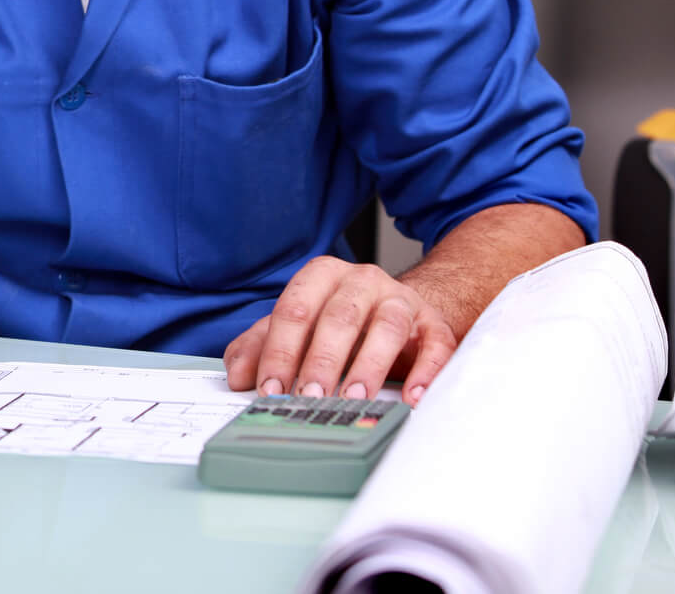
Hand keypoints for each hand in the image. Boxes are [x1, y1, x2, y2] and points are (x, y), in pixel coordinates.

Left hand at [223, 257, 458, 404]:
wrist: (401, 314)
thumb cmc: (340, 323)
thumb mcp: (297, 327)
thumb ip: (261, 345)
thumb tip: (238, 377)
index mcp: (321, 276)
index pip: (294, 311)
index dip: (279, 352)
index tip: (270, 389)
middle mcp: (362, 281)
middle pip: (338, 318)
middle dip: (321, 362)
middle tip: (309, 398)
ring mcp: (401, 300)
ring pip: (387, 326)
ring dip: (369, 365)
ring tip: (354, 398)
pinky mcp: (434, 324)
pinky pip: (436, 345)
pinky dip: (426, 372)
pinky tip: (412, 398)